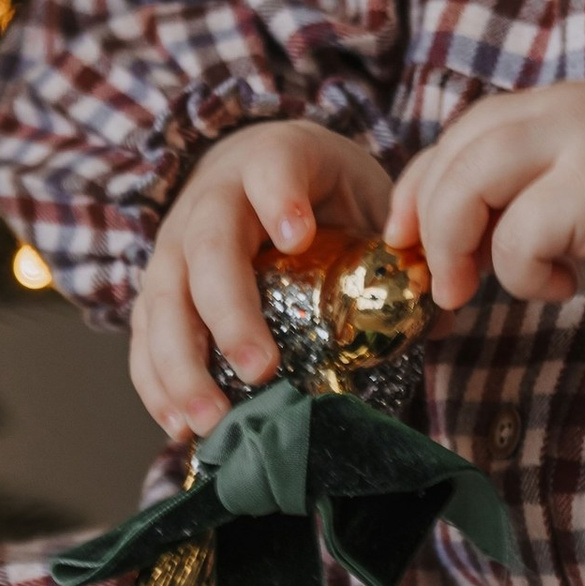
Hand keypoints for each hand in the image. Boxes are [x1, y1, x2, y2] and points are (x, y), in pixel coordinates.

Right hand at [130, 119, 396, 437]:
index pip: (272, 169)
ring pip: (164, 299)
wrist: (252, 165)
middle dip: (230, 312)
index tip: (297, 235)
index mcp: (274, 160)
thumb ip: (397, 247)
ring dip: (182, 365)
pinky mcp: (156, 286)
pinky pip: (145, 335)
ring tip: (209, 420)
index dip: (280, 197)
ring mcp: (175, 242)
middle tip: (261, 370)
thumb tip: (439, 318)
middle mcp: (213, 196)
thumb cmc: (319, 190)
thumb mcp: (364, 193)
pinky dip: (156, 383)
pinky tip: (180, 426)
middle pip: (208, 247)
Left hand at [387, 85, 584, 330]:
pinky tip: (569, 287)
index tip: (402, 235)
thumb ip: (509, 196)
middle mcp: (578, 107)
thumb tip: (421, 228)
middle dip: (429, 218)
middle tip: (436, 281)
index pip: (470, 128)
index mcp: (569, 104)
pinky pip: (519, 235)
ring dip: (458, 245)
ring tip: (475, 290)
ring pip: (474, 180)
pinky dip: (525, 276)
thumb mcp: (568, 208)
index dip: (422, 181)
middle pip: (463, 147)